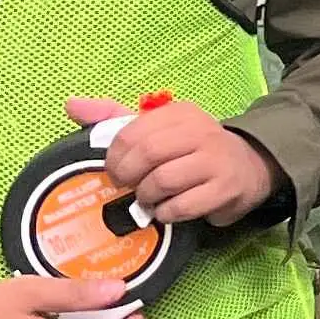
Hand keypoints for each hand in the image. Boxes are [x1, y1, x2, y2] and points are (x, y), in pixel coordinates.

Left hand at [69, 94, 276, 227]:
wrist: (248, 165)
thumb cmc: (192, 149)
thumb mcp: (158, 129)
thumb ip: (114, 119)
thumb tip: (71, 105)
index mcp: (180, 113)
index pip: (132, 131)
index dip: (115, 156)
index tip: (115, 169)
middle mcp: (201, 131)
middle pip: (147, 154)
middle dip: (128, 177)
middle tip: (127, 187)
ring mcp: (216, 160)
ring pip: (163, 181)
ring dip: (147, 197)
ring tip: (149, 199)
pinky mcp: (225, 189)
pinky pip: (182, 206)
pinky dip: (166, 213)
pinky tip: (167, 210)